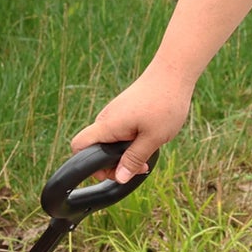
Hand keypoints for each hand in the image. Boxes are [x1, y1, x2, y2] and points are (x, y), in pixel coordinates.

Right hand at [73, 69, 192, 182]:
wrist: (173, 73)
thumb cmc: (164, 103)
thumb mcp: (153, 138)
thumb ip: (134, 159)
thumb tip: (120, 178)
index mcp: (108, 125)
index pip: (78, 146)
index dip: (87, 165)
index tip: (112, 171)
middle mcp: (106, 119)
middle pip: (95, 148)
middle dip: (114, 163)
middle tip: (139, 167)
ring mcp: (114, 114)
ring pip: (109, 141)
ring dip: (124, 153)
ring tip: (147, 153)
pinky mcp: (124, 111)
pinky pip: (119, 132)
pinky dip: (129, 142)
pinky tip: (148, 140)